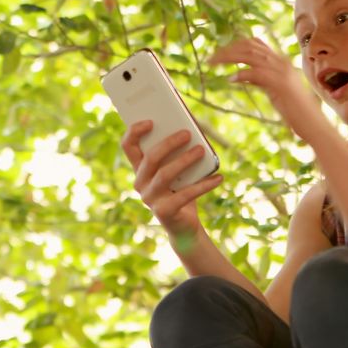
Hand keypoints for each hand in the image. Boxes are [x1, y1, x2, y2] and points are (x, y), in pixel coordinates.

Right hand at [120, 120, 223, 238]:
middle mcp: (140, 183)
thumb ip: (177, 153)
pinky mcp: (164, 212)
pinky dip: (204, 185)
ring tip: (201, 151)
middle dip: (169, 143)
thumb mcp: (177, 170)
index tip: (151, 121)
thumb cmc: (181, 191)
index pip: (128, 147)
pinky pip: (185, 195)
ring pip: (165, 174)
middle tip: (188, 134)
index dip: (135, 132)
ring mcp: (150, 199)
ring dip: (184, 160)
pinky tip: (219, 178)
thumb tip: (191, 130)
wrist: (184, 226)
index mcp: (140, 169)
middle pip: (150, 158)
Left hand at [210, 37, 327, 139]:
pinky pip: (257, 73)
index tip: (219, 53)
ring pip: (250, 55)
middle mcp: (281, 63)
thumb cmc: (294, 110)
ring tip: (214, 64)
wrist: (313, 124)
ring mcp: (282, 72)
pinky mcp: (280, 85)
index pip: (254, 43)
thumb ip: (259, 79)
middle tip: (211, 59)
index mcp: (280, 62)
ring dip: (229, 58)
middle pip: (249, 46)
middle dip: (227, 50)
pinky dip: (242, 74)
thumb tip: (240, 75)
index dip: (234, 45)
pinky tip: (231, 80)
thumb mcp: (272, 90)